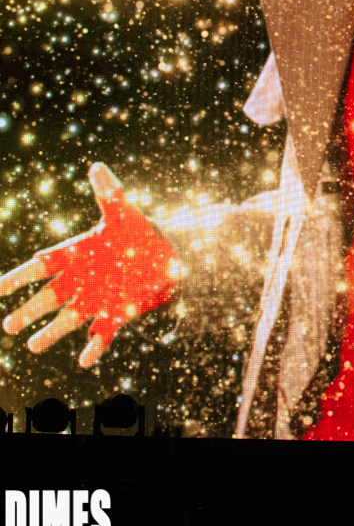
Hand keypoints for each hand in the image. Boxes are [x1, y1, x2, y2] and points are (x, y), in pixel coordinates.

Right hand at [0, 163, 177, 367]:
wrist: (166, 256)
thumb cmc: (138, 233)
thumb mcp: (124, 212)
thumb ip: (109, 192)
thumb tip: (98, 166)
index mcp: (74, 255)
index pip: (40, 266)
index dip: (19, 278)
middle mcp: (78, 281)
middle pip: (48, 298)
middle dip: (29, 310)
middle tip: (10, 324)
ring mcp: (95, 300)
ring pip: (67, 321)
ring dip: (51, 334)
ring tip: (35, 345)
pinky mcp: (115, 315)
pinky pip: (100, 335)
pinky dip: (93, 347)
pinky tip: (85, 359)